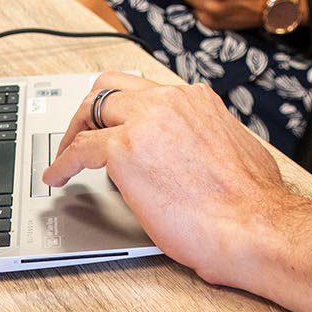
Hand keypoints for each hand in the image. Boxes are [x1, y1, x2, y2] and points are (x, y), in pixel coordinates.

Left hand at [47, 70, 300, 284]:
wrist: (254, 224)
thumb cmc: (251, 202)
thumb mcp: (232, 149)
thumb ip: (206, 139)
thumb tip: (193, 155)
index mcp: (196, 100)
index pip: (145, 91)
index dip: (123, 110)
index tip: (114, 126)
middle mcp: (170, 101)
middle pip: (111, 88)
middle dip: (91, 111)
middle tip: (82, 134)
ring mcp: (144, 123)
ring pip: (92, 108)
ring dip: (74, 131)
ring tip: (65, 154)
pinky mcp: (124, 153)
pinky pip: (79, 151)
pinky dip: (62, 162)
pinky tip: (57, 176)